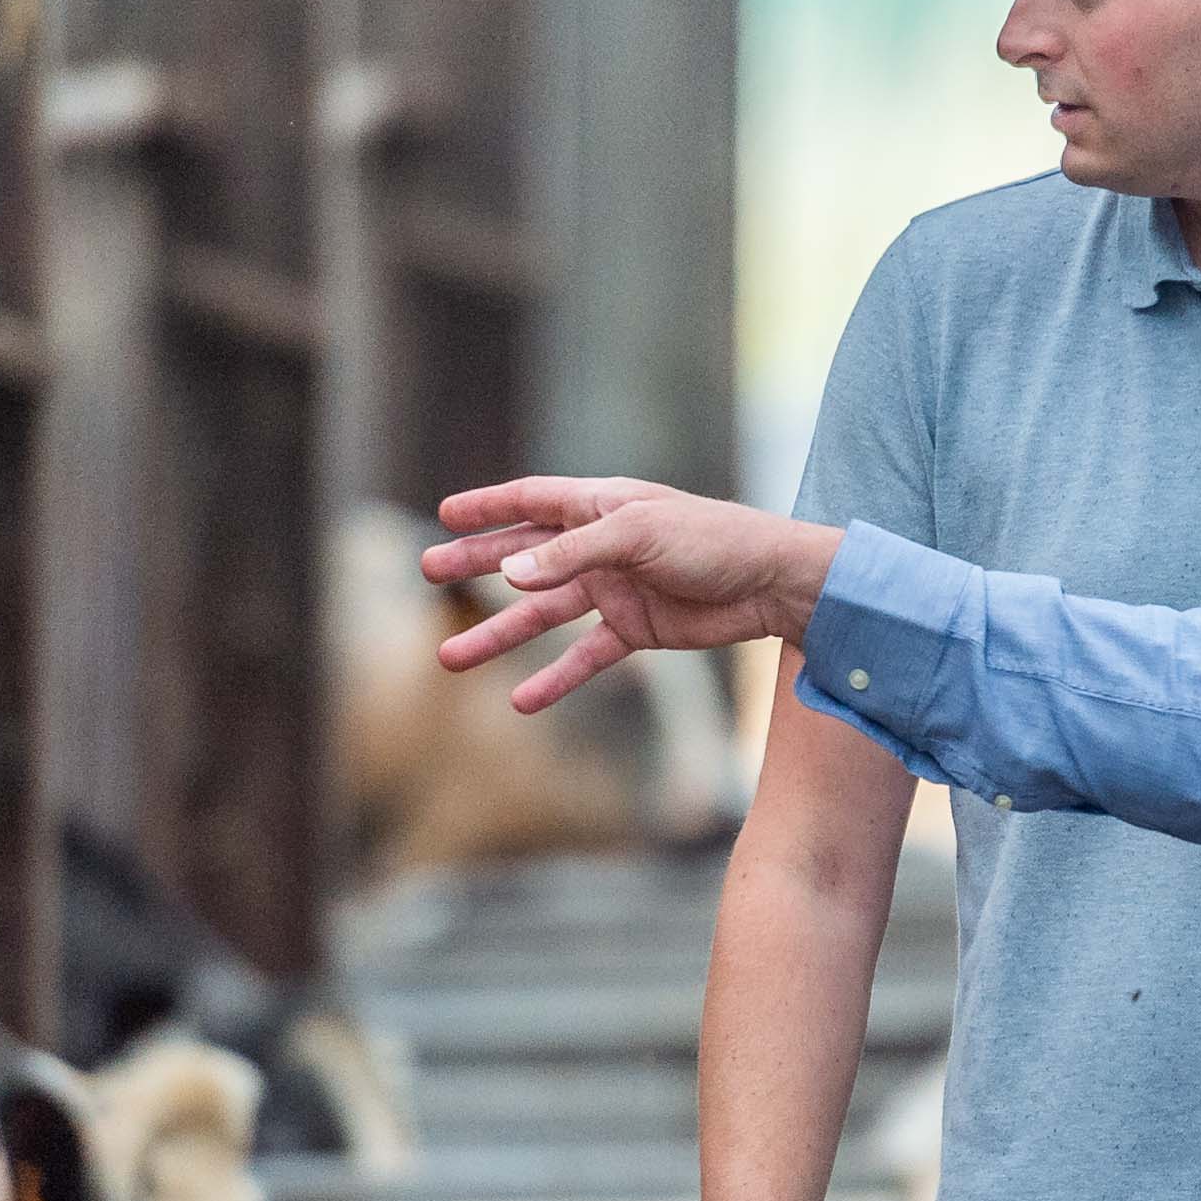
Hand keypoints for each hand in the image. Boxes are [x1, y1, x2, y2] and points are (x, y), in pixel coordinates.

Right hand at [425, 478, 841, 715]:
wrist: (771, 585)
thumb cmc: (712, 541)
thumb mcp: (638, 536)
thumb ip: (572, 554)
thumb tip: (512, 574)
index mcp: (600, 506)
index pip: (531, 500)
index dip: (488, 506)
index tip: (444, 514)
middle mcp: (600, 544)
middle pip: (524, 554)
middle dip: (476, 563)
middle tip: (429, 571)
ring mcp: (614, 588)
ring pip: (543, 613)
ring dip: (499, 634)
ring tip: (451, 657)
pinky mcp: (634, 629)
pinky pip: (584, 656)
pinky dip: (555, 678)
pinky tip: (522, 700)